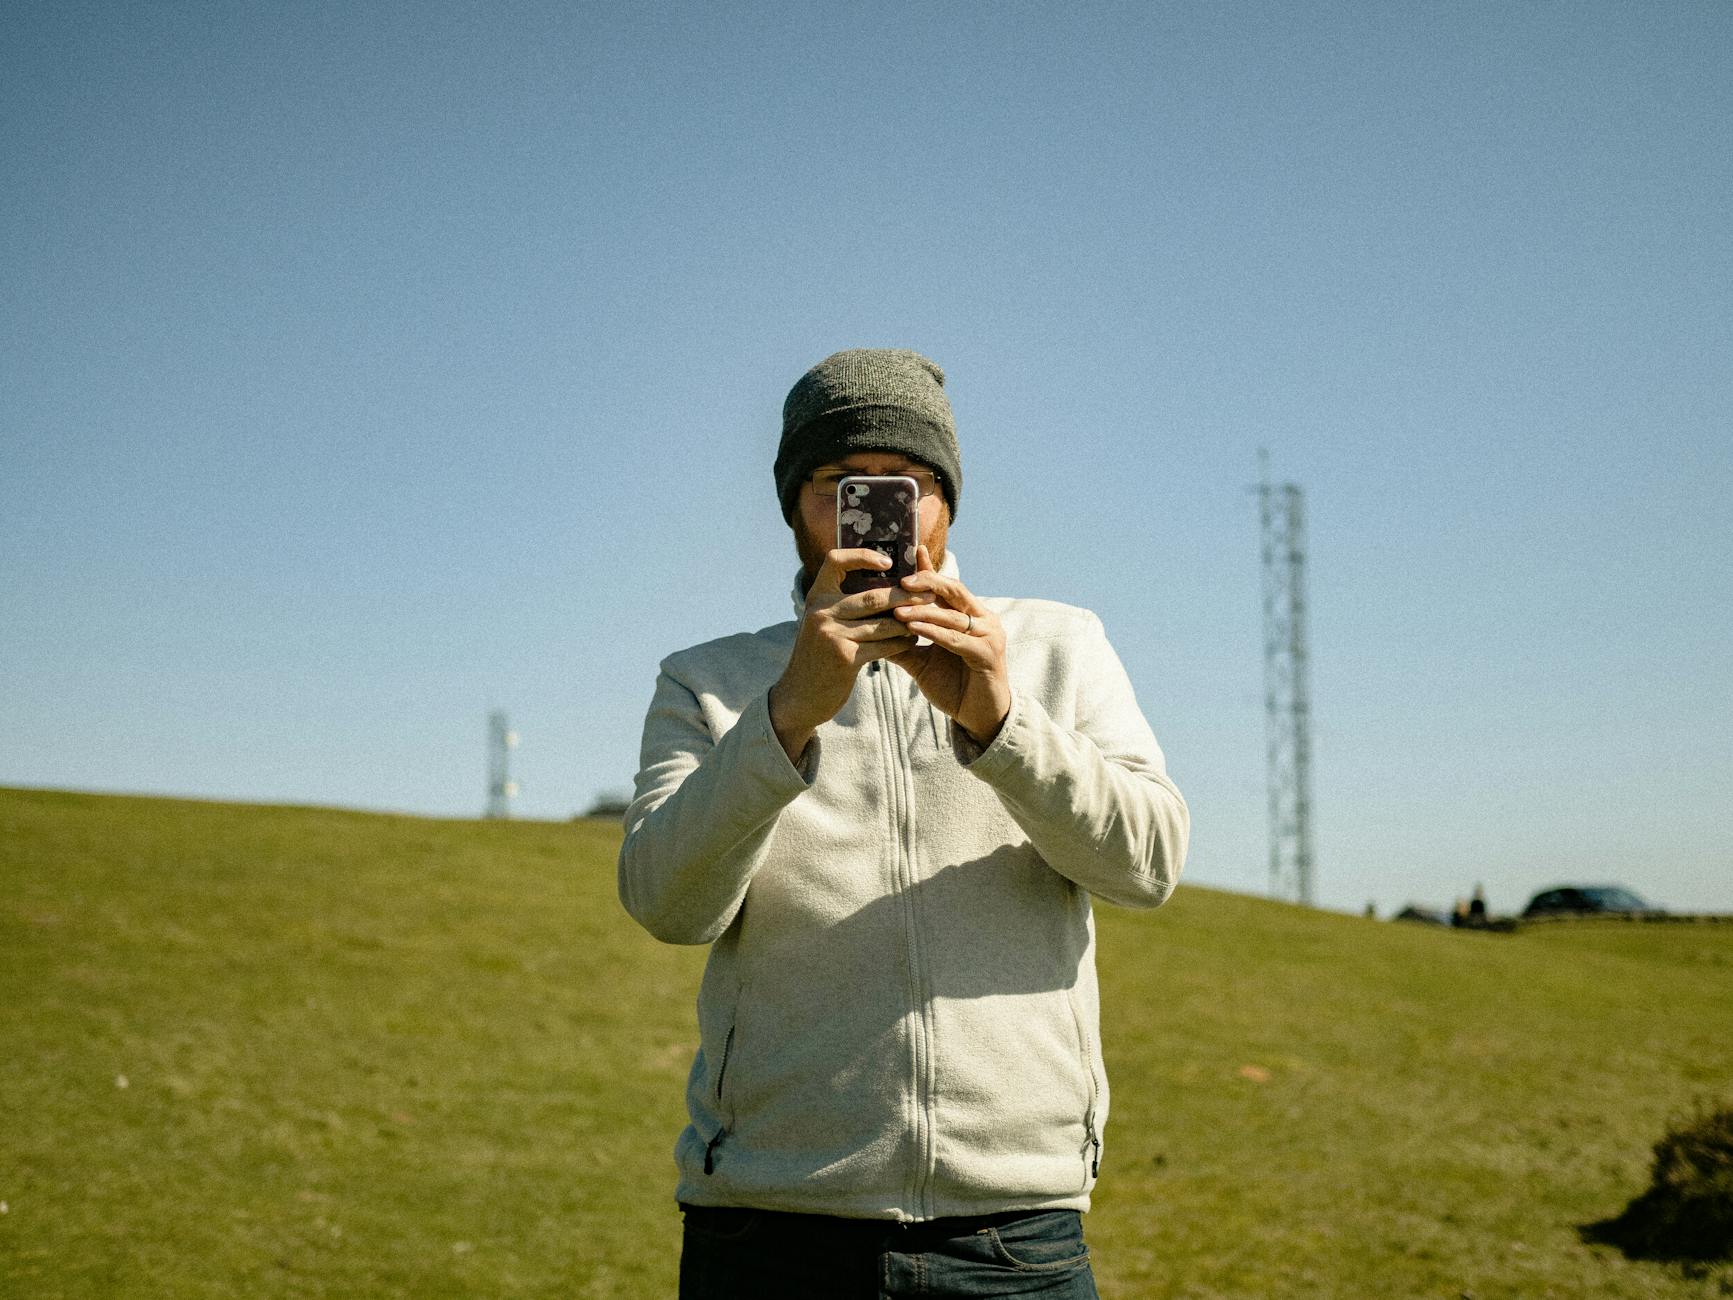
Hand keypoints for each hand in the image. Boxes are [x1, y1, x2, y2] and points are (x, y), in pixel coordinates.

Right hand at [768, 548, 934, 760]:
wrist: (799, 696)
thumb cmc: (818, 656)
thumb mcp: (822, 623)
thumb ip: (843, 604)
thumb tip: (885, 582)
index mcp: (816, 596)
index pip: (836, 560)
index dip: (862, 555)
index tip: (888, 562)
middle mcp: (821, 612)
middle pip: (872, 596)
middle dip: (906, 595)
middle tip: (929, 594)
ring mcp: (831, 635)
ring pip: (883, 624)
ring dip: (909, 622)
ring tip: (926, 619)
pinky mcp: (844, 658)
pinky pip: (883, 646)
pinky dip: (901, 643)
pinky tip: (911, 641)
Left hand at [887, 547, 1010, 746]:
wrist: (979, 717)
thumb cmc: (953, 687)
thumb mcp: (922, 662)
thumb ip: (902, 644)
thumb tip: (872, 630)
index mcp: (968, 616)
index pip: (946, 587)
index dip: (930, 570)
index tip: (914, 551)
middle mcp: (982, 619)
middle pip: (954, 590)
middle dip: (928, 583)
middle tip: (901, 581)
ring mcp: (989, 635)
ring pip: (953, 615)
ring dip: (924, 612)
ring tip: (898, 610)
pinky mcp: (988, 654)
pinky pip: (957, 639)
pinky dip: (935, 633)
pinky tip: (914, 630)